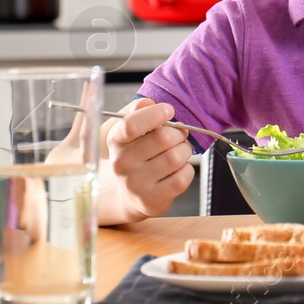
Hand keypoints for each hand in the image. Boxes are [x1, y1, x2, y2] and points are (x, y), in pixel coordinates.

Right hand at [98, 98, 194, 223]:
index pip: (132, 125)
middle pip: (162, 138)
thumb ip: (139, 112)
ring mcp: (136, 184)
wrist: (129, 194)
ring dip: (185, 150)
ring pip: (175, 157)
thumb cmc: (136, 155)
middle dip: (179, 133)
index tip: (169, 110)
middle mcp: (122, 163)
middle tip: (180, 134)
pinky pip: (182, 178)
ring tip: (180, 151)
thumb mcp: (131, 132)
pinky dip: (187, 169)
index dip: (155, 114)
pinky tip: (179, 169)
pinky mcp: (152, 201)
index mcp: (116, 141)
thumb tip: (148, 102)